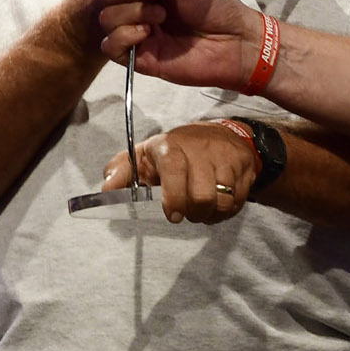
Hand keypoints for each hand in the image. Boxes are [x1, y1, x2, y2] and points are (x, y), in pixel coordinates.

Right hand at [90, 0, 266, 90]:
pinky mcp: (137, 56)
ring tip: (160, 16)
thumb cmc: (217, 9)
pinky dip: (125, 34)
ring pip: (107, 18)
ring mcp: (135, 32)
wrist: (236, 43)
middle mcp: (136, 8)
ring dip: (133, 11)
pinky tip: (146, 34)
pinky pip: (111, 45)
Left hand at [98, 121, 258, 224]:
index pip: (174, 168)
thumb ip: (121, 170)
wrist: (220, 134)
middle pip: (201, 195)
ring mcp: (224, 158)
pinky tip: (216, 204)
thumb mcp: (144, 155)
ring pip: (222, 201)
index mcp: (169, 146)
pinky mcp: (244, 167)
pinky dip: (226, 211)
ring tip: (200, 209)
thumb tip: (106, 189)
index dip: (174, 196)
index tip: (173, 216)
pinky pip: (238, 202)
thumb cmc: (175, 151)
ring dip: (210, 214)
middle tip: (185, 214)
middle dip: (193, 213)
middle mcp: (199, 149)